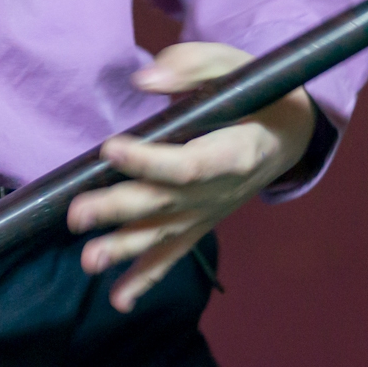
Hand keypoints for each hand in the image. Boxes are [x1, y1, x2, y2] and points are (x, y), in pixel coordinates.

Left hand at [64, 42, 315, 311]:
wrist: (290, 134)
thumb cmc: (258, 93)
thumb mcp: (233, 65)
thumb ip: (189, 67)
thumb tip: (144, 79)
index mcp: (235, 151)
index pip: (188, 163)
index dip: (149, 160)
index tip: (111, 148)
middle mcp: (220, 191)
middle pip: (164, 202)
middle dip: (118, 210)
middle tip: (77, 215)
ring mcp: (208, 213)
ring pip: (163, 234)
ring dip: (123, 249)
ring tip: (88, 262)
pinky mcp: (199, 224)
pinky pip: (173, 255)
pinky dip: (147, 279)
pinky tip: (119, 301)